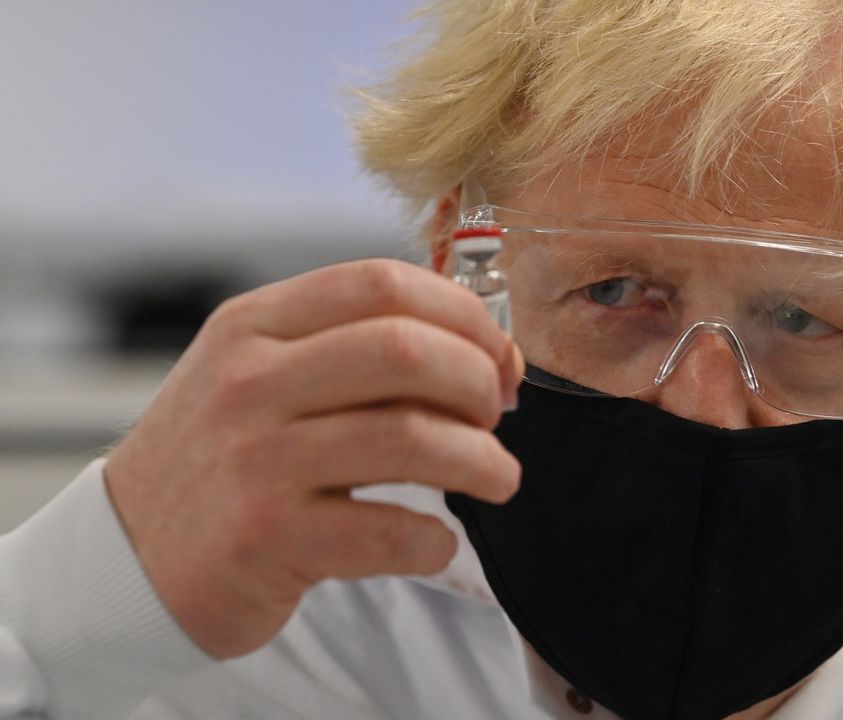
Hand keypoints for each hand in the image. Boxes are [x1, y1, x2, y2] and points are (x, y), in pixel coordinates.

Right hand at [104, 258, 521, 658]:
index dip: (464, 315)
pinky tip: (436, 542)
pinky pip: (387, 530)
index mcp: (254, 326)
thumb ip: (352, 350)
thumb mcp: (260, 375)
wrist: (125, 559)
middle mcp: (249, 382)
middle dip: (478, 381)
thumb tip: (485, 352)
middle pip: (405, 350)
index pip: (381, 283)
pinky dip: (434, 540)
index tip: (496, 358)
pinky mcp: (265, 539)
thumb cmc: (219, 461)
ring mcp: (254, 460)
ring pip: (409, 438)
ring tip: (498, 478)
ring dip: (481, 461)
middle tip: (494, 417)